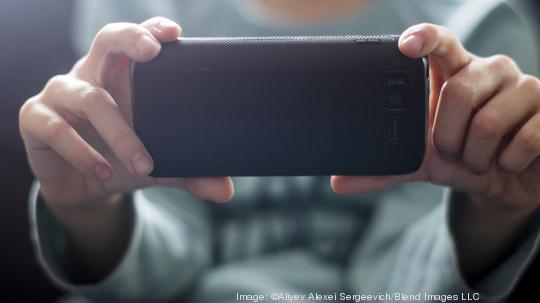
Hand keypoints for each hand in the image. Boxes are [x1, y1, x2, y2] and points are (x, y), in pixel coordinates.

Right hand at [19, 17, 233, 210]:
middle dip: (130, 40)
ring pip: (90, 98)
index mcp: (122, 77)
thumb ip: (191, 173)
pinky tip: (105, 171)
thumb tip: (227, 191)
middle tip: (153, 53)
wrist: (83, 187)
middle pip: (106, 40)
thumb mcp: (160, 166)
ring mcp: (61, 94)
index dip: (151, 29)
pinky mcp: (36, 119)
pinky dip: (83, 153)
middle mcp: (91, 76)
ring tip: (143, 165)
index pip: (137, 40)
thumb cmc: (122, 160)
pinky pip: (56, 129)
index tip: (175, 33)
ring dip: (120, 133)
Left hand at [331, 23, 539, 281]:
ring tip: (480, 158)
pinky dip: (507, 162)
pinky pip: (524, 139)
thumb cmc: (462, 158)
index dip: (424, 38)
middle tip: (452, 151)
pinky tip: (508, 161)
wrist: (504, 183)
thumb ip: (386, 167)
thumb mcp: (422, 162)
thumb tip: (338, 182)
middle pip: (460, 91)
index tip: (405, 45)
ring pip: (489, 120)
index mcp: (455, 74)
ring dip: (476, 155)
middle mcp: (489, 71)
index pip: (441, 42)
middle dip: (449, 136)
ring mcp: (524, 87)